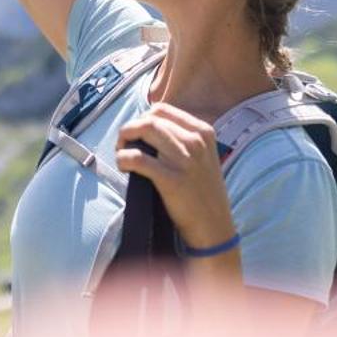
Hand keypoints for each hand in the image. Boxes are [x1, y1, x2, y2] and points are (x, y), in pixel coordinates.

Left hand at [115, 102, 237, 250]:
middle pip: (150, 119)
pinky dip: (123, 158)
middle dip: (130, 129)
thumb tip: (146, 126)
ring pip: (143, 131)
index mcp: (203, 131)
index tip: (136, 134)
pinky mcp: (171, 179)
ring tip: (122, 155)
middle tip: (122, 145)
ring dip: (124, 141)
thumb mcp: (203, 157)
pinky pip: (137, 158)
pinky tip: (123, 166)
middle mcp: (196, 141)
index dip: (142, 119)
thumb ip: (182, 138)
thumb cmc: (203, 193)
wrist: (214, 227)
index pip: (162, 109)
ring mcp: (185, 159)